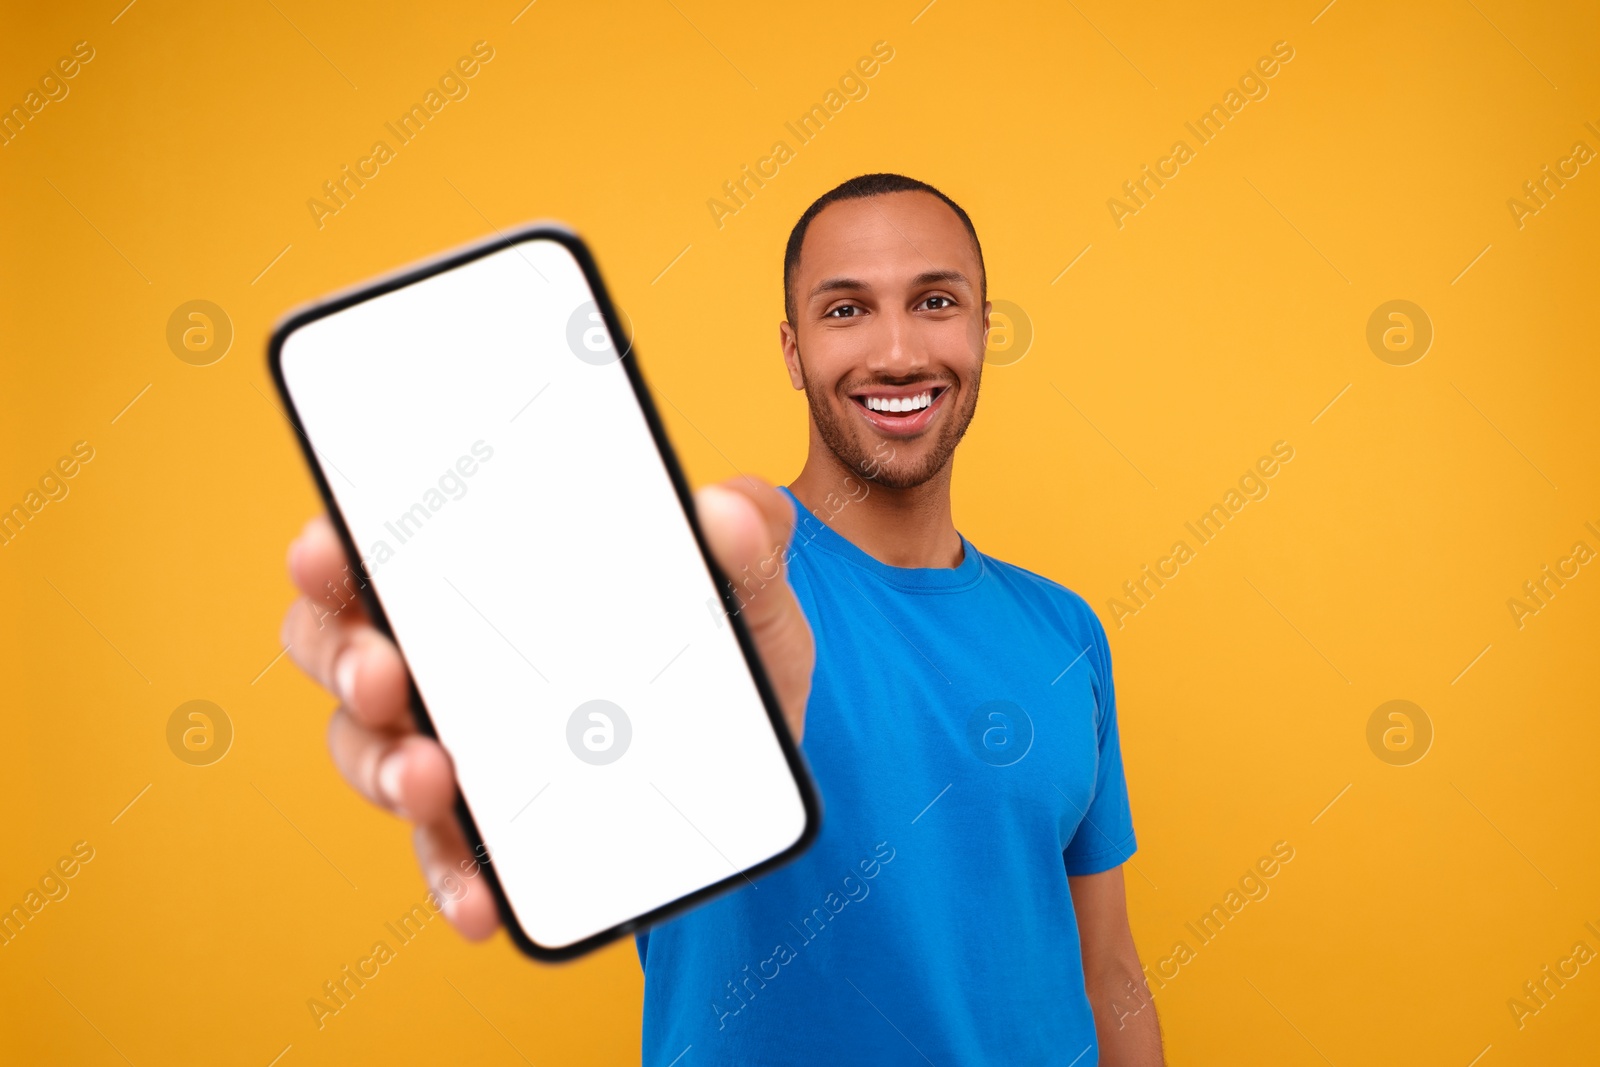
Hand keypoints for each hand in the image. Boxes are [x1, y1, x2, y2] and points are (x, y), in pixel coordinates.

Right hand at [279, 476, 813, 939]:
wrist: (757, 786)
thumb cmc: (723, 663)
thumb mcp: (748, 595)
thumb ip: (750, 540)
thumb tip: (729, 509)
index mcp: (490, 573)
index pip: (386, 542)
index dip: (338, 543)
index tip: (328, 548)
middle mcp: (450, 656)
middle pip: (344, 643)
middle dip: (345, 656)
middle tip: (384, 672)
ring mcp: (459, 746)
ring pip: (373, 750)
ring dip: (386, 766)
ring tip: (432, 779)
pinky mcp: (488, 833)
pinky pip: (448, 855)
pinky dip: (454, 876)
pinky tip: (481, 899)